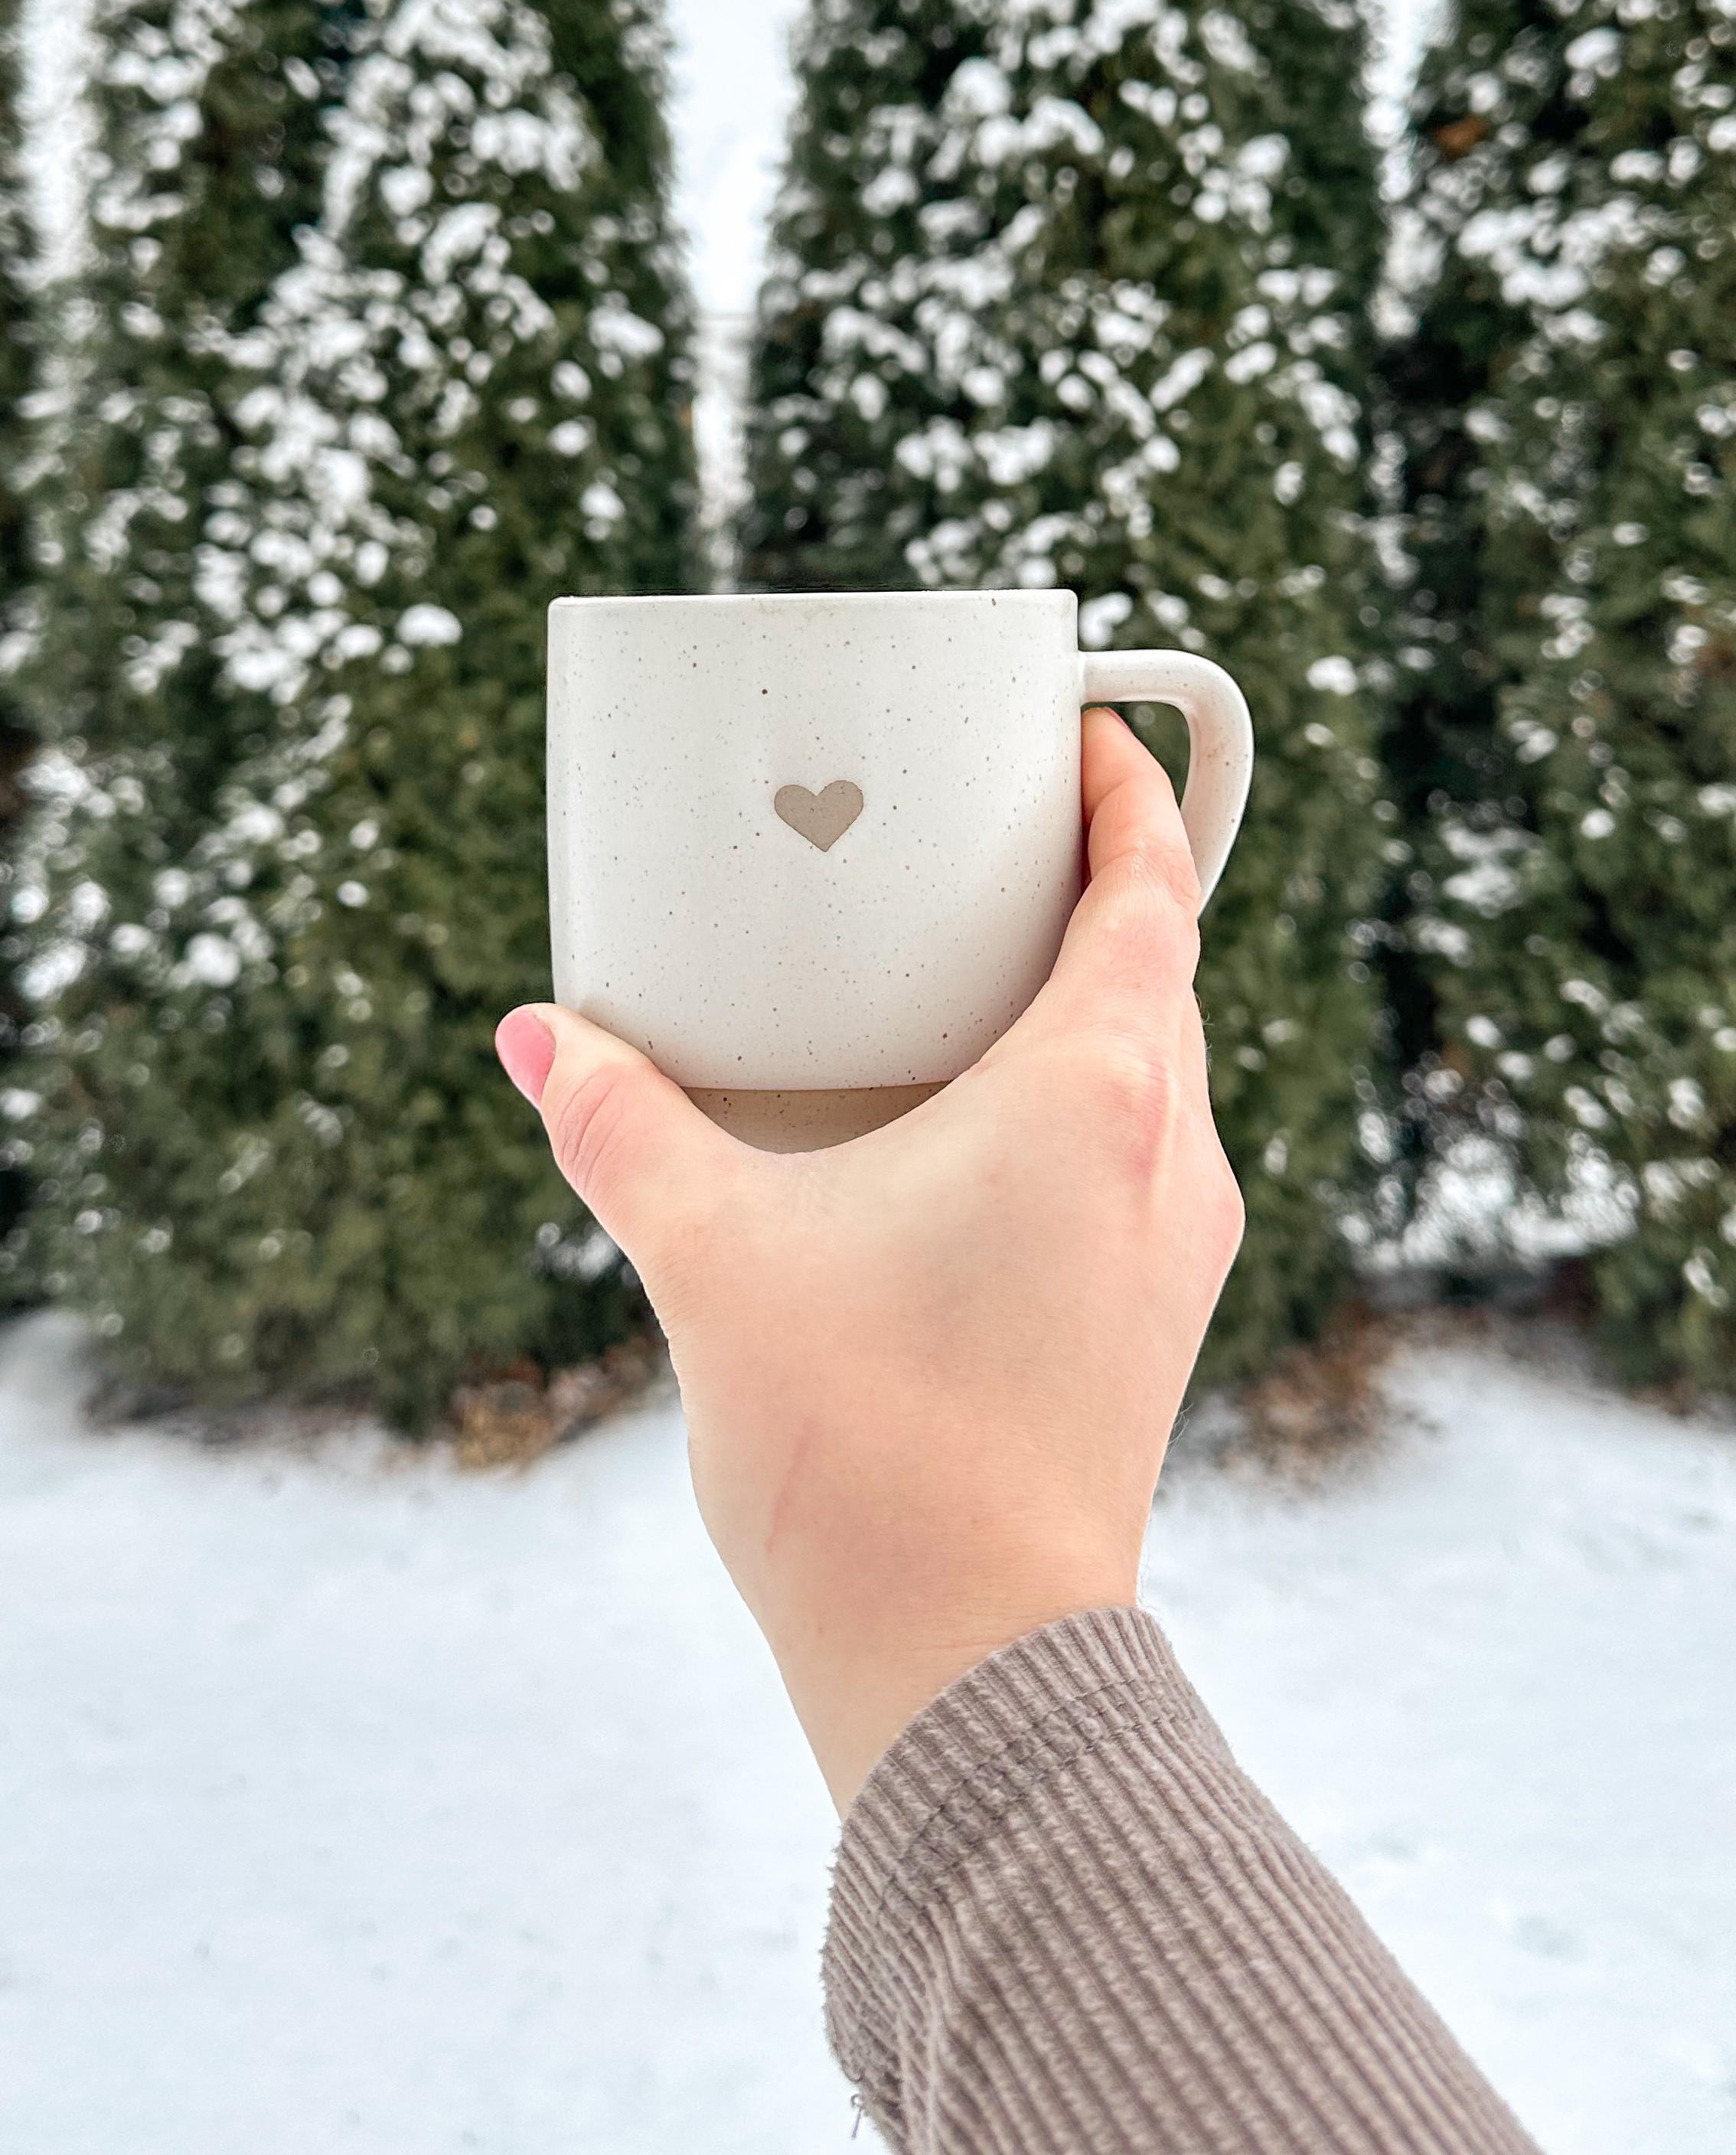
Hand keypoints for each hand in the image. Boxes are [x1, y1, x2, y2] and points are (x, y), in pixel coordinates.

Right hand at [496, 707, 1242, 1810]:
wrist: (972, 1667)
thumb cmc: (868, 1448)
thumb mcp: (716, 1256)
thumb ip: (626, 1128)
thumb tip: (544, 1037)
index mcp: (1099, 1091)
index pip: (1153, 890)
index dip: (1129, 795)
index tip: (1084, 735)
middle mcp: (1171, 1155)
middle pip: (1160, 971)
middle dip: (1089, 891)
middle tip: (989, 843)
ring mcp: (1177, 1251)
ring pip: (1155, 1073)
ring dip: (1085, 1005)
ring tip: (969, 980)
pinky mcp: (1152, 1327)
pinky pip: (1137, 1161)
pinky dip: (1075, 1108)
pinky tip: (968, 1142)